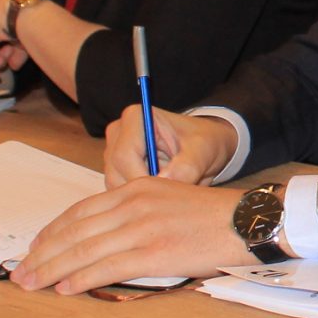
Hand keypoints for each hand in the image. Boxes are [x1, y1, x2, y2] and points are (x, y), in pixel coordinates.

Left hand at [12, 177, 246, 294]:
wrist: (247, 220)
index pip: (81, 211)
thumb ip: (137, 213)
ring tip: (31, 285)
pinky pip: (106, 267)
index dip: (53, 231)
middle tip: (19, 272)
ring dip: (52, 269)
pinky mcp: (153, 252)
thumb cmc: (212, 216)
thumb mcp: (168, 199)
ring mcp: (141, 228)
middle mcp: (133, 204)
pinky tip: (64, 289)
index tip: (35, 247)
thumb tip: (108, 240)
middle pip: (75, 231)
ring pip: (83, 250)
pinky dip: (81, 279)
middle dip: (42, 254)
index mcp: (135, 189)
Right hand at [103, 105, 232, 187]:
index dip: (142, 179)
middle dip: (142, 191)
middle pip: (116, 172)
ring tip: (169, 192)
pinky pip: (119, 192)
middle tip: (170, 197)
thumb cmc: (204, 141)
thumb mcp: (203, 150)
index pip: (125, 155)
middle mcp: (118, 133)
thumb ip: (187, 165)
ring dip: (140, 196)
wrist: (204, 147)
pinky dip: (138, 199)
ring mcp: (113, 153)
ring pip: (115, 185)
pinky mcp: (116, 170)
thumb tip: (165, 180)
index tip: (166, 194)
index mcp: (136, 118)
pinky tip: (160, 196)